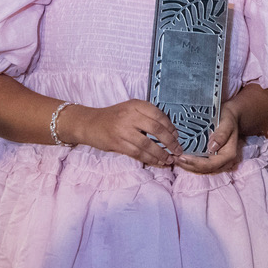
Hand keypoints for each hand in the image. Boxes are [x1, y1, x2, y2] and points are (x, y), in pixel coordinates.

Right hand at [65, 100, 179, 165]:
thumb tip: (169, 132)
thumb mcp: (130, 109)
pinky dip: (150, 159)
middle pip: (157, 130)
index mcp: (136, 105)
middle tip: (178, 150)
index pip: (159, 115)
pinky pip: (138, 153)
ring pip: (148, 144)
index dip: (171, 127)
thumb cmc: (113, 117)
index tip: (177, 136)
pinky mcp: (118, 143)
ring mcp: (123, 130)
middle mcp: (130, 116)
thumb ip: (147, 116)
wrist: (89, 123)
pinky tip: (157, 162)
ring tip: (169, 160)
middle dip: (170, 142)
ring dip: (161, 154)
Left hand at [175, 108, 241, 174]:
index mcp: (228, 155)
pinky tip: (179, 157)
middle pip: (204, 170)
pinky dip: (189, 163)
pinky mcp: (212, 160)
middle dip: (188, 166)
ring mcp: (218, 162)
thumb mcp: (227, 123)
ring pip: (201, 170)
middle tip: (173, 158)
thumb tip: (212, 147)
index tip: (182, 157)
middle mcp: (224, 162)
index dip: (195, 163)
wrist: (231, 117)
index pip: (210, 164)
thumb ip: (221, 134)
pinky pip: (200, 165)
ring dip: (187, 166)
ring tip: (173, 158)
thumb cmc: (228, 119)